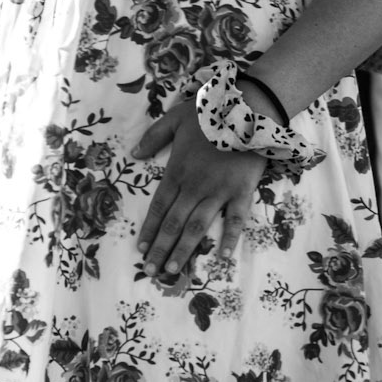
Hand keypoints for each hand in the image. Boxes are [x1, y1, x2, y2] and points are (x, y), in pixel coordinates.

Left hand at [131, 101, 265, 288]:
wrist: (247, 110)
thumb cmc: (209, 113)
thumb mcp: (174, 119)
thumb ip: (153, 137)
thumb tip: (134, 154)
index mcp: (177, 172)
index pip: (159, 207)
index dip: (149, 230)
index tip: (141, 249)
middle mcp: (194, 187)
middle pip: (173, 223)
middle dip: (161, 248)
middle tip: (151, 270)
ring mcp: (219, 192)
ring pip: (197, 227)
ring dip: (184, 250)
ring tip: (173, 270)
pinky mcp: (241, 192)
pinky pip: (236, 220)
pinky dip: (229, 239)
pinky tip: (221, 257)